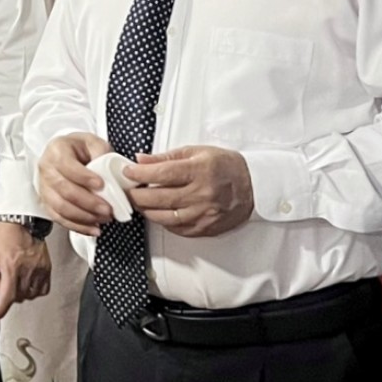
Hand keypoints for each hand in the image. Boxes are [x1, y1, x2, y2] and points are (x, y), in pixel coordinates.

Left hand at [0, 221, 51, 322]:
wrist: (20, 220)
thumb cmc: (2, 235)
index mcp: (11, 266)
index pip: (7, 296)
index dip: (0, 309)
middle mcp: (27, 269)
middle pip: (18, 297)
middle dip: (9, 293)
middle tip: (4, 279)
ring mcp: (40, 269)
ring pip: (30, 295)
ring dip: (22, 292)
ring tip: (16, 278)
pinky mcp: (47, 267)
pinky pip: (43, 289)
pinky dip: (34, 290)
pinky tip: (27, 281)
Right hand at [39, 131, 116, 235]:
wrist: (67, 155)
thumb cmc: (79, 149)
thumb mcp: (93, 142)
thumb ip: (101, 152)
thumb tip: (108, 171)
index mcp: (57, 150)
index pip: (67, 166)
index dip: (84, 177)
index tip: (101, 185)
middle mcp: (47, 170)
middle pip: (64, 190)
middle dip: (88, 202)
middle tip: (107, 208)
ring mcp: (45, 188)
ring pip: (61, 207)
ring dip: (84, 217)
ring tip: (103, 218)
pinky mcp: (48, 203)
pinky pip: (59, 219)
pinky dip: (77, 226)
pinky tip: (93, 228)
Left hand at [129, 146, 252, 237]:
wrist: (253, 186)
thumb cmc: (225, 167)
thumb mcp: (198, 152)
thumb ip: (167, 157)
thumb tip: (141, 160)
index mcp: (201, 171)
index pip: (162, 174)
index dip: (140, 174)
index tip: (128, 172)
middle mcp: (202, 194)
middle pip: (158, 198)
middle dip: (136, 194)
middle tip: (127, 189)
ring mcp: (203, 214)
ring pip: (163, 217)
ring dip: (145, 210)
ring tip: (139, 201)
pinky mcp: (204, 228)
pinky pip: (175, 228)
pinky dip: (161, 221)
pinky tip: (158, 212)